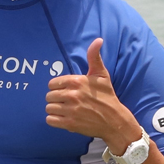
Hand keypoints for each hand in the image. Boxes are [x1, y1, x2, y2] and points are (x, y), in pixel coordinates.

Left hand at [45, 38, 140, 152]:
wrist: (114, 120)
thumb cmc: (107, 96)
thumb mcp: (102, 75)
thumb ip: (94, 57)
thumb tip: (98, 40)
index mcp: (76, 81)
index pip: (52, 83)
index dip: (58, 87)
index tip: (66, 91)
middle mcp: (72, 95)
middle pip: (49, 96)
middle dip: (56, 99)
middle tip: (66, 102)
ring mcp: (70, 110)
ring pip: (49, 108)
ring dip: (55, 110)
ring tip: (65, 110)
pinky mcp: (69, 124)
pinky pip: (50, 120)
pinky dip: (54, 120)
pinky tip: (63, 118)